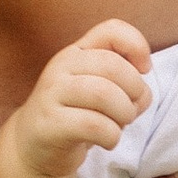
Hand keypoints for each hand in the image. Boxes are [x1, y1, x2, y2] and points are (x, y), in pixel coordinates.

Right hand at [4, 19, 152, 177]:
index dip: (137, 46)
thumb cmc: (76, 116)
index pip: (111, 30)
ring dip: (124, 114)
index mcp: (77, 52)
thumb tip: (143, 92)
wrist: (33, 147)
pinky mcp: (49, 124)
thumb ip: (125, 79)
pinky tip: (107, 141)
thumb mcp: (99, 88)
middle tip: (132, 110)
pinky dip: (111, 136)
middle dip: (135, 91)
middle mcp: (61, 66)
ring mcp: (52, 94)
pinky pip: (94, 125)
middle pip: (112, 65)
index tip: (144, 70)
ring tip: (119, 125)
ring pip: (104, 94)